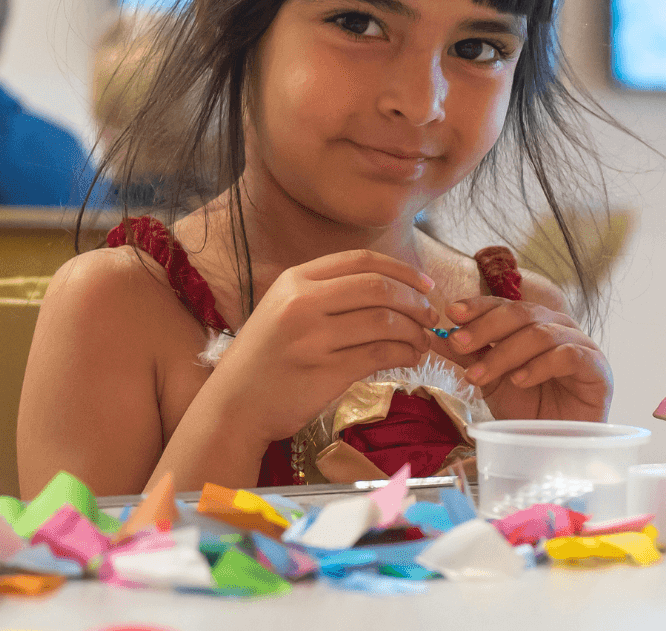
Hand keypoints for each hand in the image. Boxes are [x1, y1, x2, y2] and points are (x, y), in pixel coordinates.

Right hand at [195, 250, 442, 444]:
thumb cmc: (263, 359)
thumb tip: (388, 287)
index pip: (361, 260)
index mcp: (294, 281)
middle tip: (431, 315)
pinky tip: (410, 358)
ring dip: (414, 330)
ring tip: (422, 340)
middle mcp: (303, 303)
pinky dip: (405, 354)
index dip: (402, 269)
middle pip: (378, 287)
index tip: (425, 284)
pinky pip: (380, 354)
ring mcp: (314, 337)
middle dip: (415, 300)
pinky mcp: (326, 371)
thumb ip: (323, 294)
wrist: (234, 404)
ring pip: (385, 321)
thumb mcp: (281, 310)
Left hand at [439, 296, 610, 421]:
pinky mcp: (597, 368)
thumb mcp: (490, 379)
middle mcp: (558, 326)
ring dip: (504, 354)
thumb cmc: (527, 408)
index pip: (505, 305)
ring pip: (540, 334)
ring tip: (478, 377)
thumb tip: (433, 335)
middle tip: (459, 345)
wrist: (555, 443)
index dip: (478, 306)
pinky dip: (538, 366)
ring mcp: (581, 344)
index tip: (451, 313)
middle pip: (521, 314)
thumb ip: (468, 355)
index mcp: (535, 322)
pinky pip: (567, 355)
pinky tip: (518, 380)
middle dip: (485, 328)